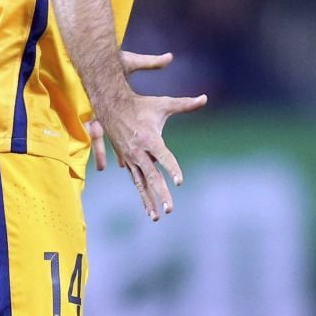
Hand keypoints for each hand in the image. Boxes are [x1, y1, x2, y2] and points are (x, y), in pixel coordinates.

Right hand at [88, 50, 206, 220]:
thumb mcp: (163, 103)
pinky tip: (149, 209)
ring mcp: (131, 159)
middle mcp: (139, 152)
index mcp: (149, 138)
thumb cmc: (141, 105)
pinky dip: (142, 195)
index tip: (179, 182)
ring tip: (157, 217)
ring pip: (141, 183)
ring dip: (149, 200)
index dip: (172, 168)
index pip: (163, 156)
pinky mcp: (127, 162)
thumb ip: (185, 104)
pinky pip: (136, 182)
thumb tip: (205, 98)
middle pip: (152, 175)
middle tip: (170, 209)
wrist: (111, 106)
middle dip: (160, 193)